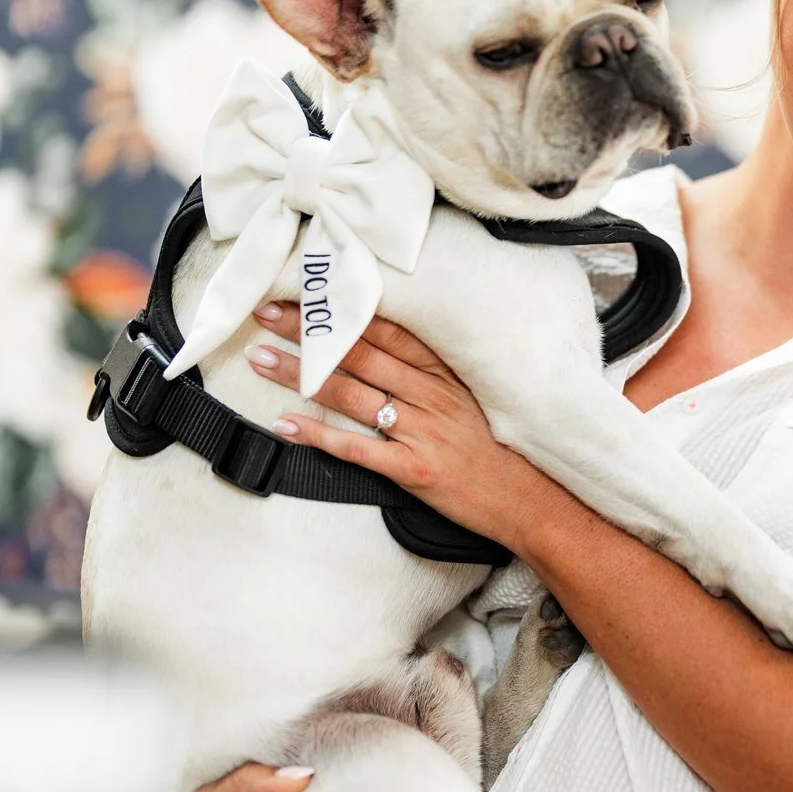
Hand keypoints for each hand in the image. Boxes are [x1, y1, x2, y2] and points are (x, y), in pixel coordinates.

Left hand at [246, 301, 553, 547]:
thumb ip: (432, 373)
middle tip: (267, 312)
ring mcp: (422, 431)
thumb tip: (386, 346)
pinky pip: (356, 447)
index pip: (385, 329)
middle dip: (308, 332)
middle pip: (358, 353)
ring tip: (261, 358)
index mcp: (444, 373)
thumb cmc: (501, 450)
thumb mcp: (473, 397)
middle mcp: (430, 395)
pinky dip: (317, 435)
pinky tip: (286, 424)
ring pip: (350, 393)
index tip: (307, 292)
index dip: (342, 309)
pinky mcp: (413, 469)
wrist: (531, 500)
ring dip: (300, 375)